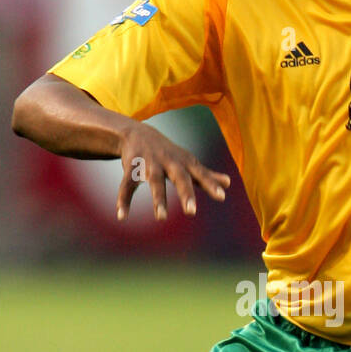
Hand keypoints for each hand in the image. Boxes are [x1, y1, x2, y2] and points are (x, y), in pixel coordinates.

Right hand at [115, 124, 229, 221]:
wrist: (137, 133)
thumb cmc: (168, 153)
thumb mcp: (188, 162)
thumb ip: (207, 175)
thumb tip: (228, 183)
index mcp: (184, 163)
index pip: (200, 174)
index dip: (211, 184)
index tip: (222, 197)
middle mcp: (168, 162)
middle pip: (179, 177)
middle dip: (186, 193)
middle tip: (192, 212)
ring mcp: (149, 164)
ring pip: (154, 182)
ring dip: (158, 199)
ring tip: (162, 218)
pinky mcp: (131, 168)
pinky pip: (127, 185)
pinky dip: (123, 200)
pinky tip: (122, 216)